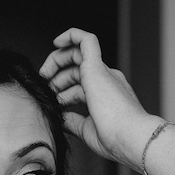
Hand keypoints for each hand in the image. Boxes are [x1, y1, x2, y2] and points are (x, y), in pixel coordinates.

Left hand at [40, 28, 161, 168]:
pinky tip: (57, 41)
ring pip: (78, 53)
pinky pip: (86, 40)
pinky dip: (71, 35)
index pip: (80, 85)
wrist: (131, 137)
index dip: (62, 90)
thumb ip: (74, 121)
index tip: (51, 99)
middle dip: (56, 75)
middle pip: (76, 68)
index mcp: (106, 95)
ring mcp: (103, 72)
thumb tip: (61, 118)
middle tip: (43, 85)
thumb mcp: (87, 130)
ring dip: (56, 60)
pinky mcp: (97, 68)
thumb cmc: (116, 138)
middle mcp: (107, 80)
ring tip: (43, 75)